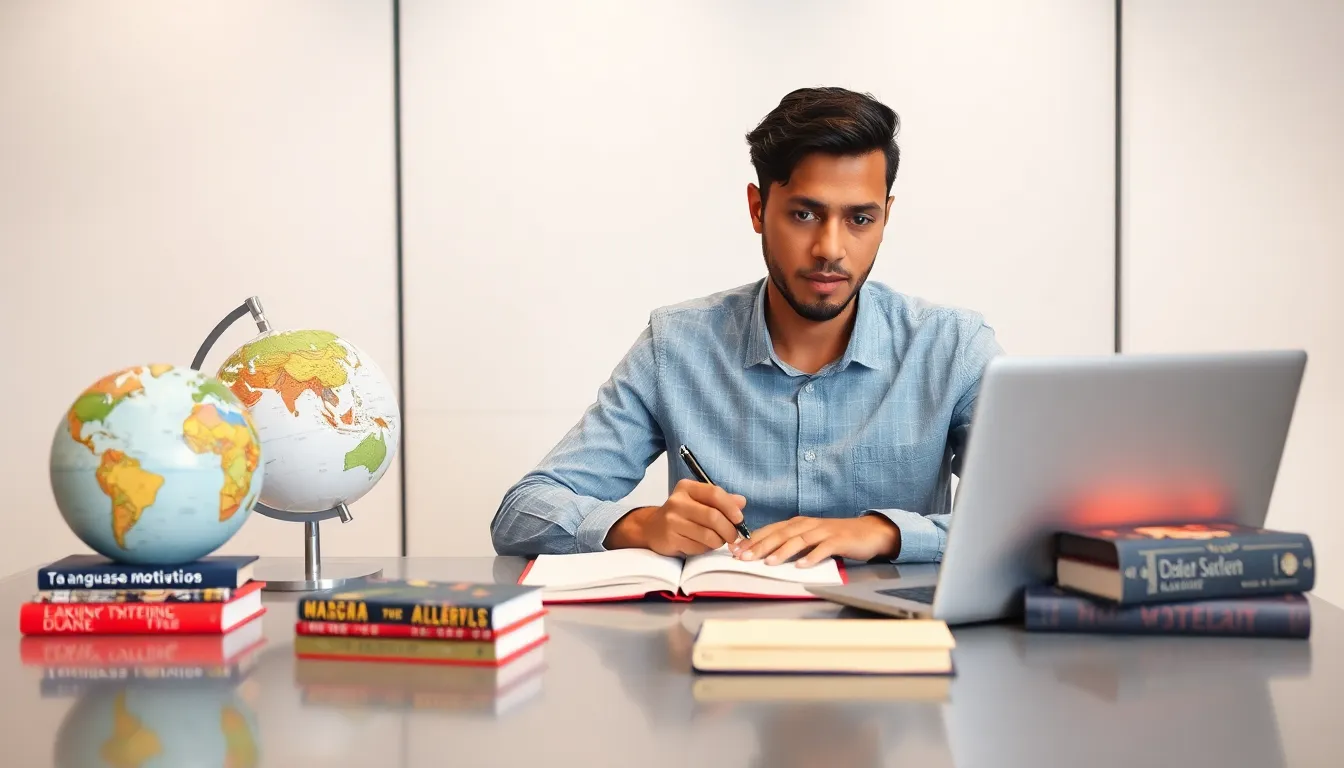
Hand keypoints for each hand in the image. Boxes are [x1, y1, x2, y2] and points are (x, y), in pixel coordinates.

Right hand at [605, 479, 746, 555]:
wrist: (652, 529)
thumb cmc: (682, 514)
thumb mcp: (700, 502)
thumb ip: (721, 501)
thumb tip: (742, 502)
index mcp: (687, 488)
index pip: (714, 493)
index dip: (731, 508)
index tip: (739, 519)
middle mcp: (677, 502)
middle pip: (713, 516)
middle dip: (729, 529)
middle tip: (733, 536)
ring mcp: (672, 521)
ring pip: (707, 535)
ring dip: (719, 541)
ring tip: (718, 541)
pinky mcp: (670, 538)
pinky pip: (697, 547)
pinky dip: (705, 549)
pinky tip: (702, 545)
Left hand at [731, 515, 899, 566]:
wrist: (869, 533)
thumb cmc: (836, 537)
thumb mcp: (810, 538)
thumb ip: (791, 544)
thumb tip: (765, 555)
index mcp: (799, 523)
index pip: (771, 530)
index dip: (752, 540)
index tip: (735, 550)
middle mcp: (808, 525)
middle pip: (781, 534)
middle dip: (760, 546)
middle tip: (744, 557)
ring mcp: (824, 531)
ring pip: (799, 540)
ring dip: (783, 552)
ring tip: (769, 562)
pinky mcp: (839, 540)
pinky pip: (824, 549)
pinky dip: (812, 557)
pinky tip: (802, 566)